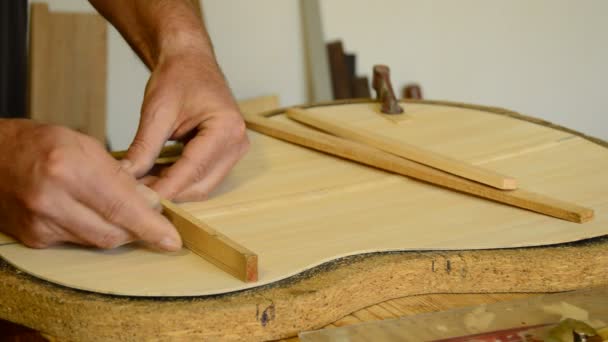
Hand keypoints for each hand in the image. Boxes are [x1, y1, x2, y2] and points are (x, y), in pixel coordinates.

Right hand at [0, 120, 181, 250]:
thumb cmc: (37, 144)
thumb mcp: (84, 144)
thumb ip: (120, 175)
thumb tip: (150, 201)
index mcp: (68, 169)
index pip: (121, 207)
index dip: (151, 226)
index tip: (172, 239)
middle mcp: (52, 200)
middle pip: (113, 232)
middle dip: (139, 230)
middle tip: (154, 220)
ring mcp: (40, 224)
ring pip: (98, 241)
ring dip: (119, 230)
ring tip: (124, 212)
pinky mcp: (34, 239)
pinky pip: (78, 243)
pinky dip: (94, 230)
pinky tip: (95, 215)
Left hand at [122, 48, 248, 201]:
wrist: (190, 61)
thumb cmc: (179, 76)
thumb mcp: (157, 111)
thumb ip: (144, 147)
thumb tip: (126, 177)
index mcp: (226, 128)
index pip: (193, 169)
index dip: (164, 188)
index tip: (137, 200)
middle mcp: (237, 143)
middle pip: (201, 185)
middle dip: (168, 192)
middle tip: (133, 194)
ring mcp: (235, 150)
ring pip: (202, 186)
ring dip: (173, 189)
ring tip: (141, 185)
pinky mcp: (226, 155)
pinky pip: (203, 178)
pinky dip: (179, 181)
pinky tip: (155, 178)